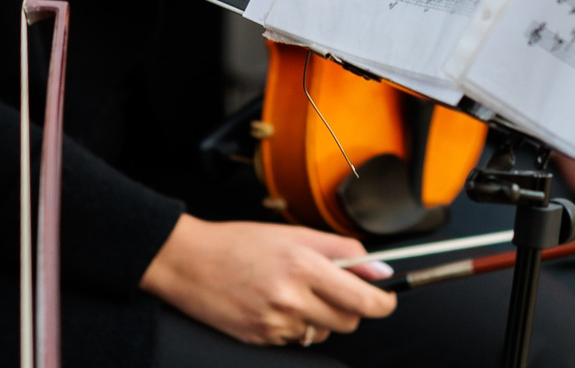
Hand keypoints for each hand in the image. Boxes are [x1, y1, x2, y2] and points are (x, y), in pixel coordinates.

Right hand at [141, 216, 396, 347]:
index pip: (363, 299)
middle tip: (334, 290)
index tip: (386, 300)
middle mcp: (292, 298)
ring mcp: (276, 323)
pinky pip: (296, 339)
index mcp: (303, 265)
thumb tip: (380, 269)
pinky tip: (273, 305)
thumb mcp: (293, 234)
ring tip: (293, 293)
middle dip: (350, 309)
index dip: (383, 303)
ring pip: (322, 333)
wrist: (188, 262)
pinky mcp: (261, 339)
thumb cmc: (238, 242)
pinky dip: (294, 326)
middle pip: (349, 322)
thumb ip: (342, 250)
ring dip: (320, 318)